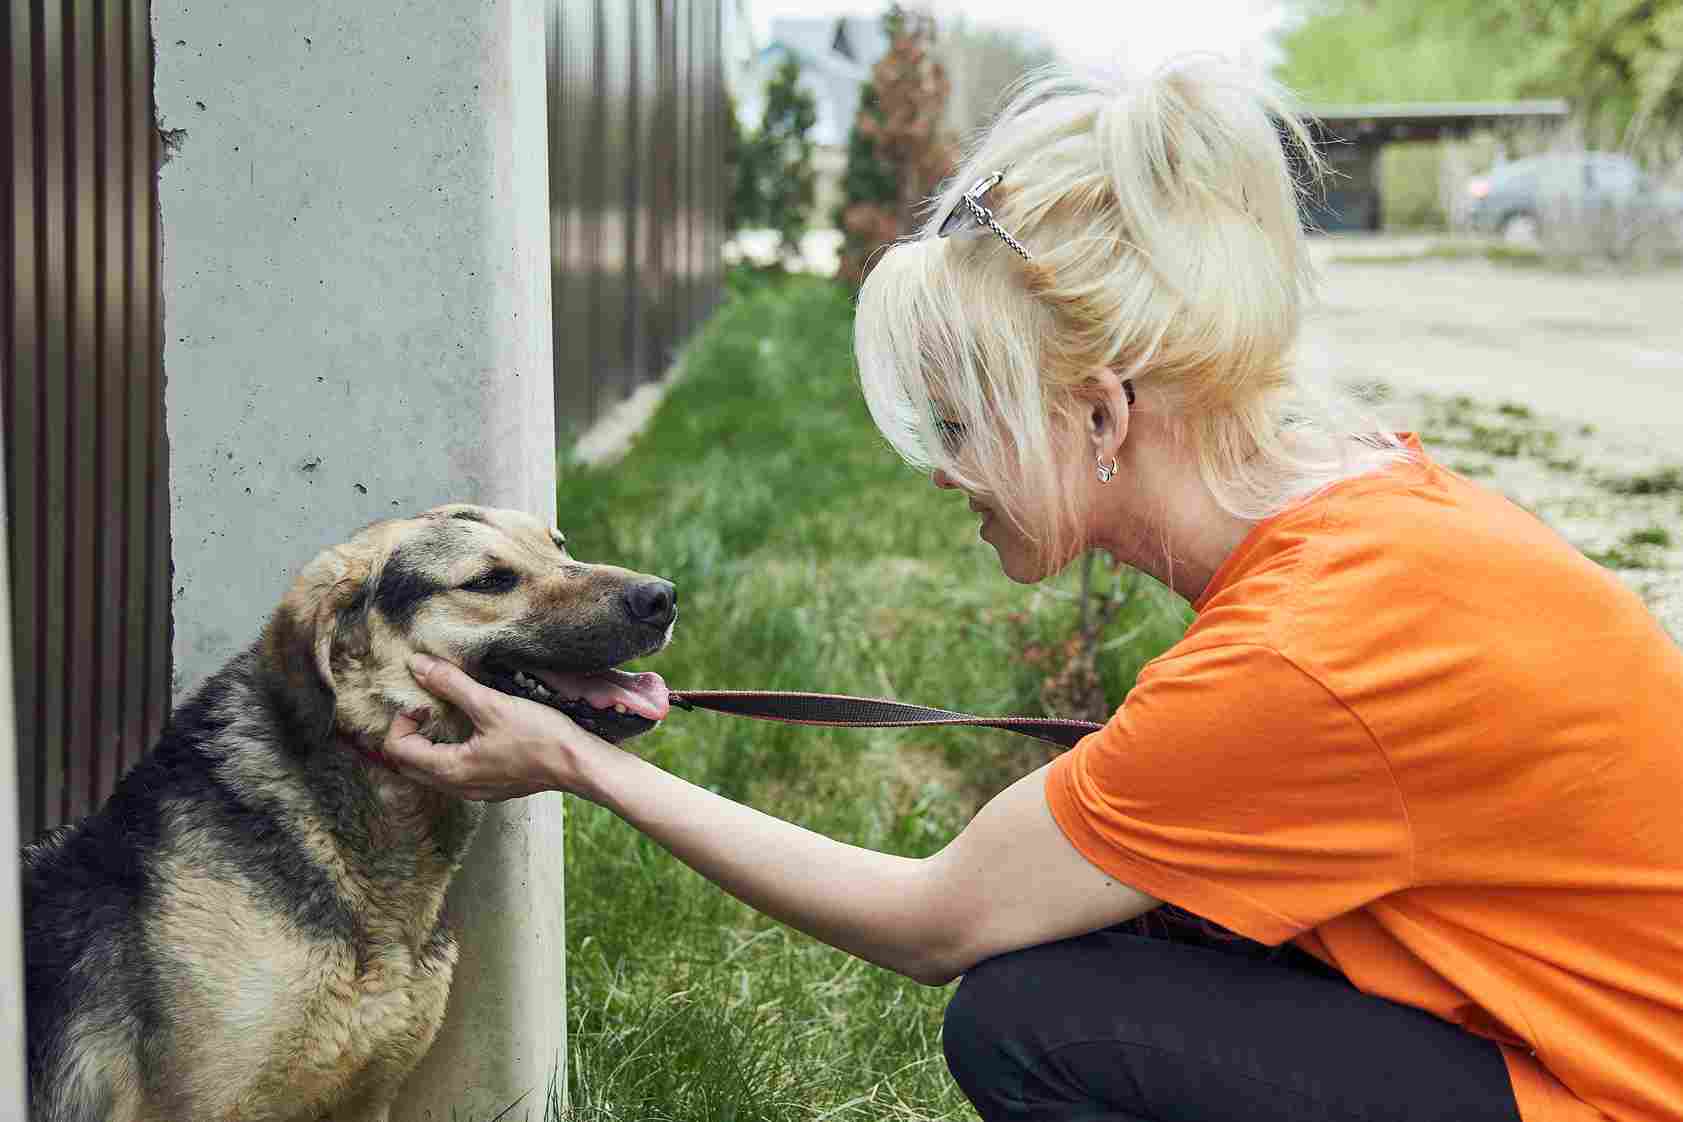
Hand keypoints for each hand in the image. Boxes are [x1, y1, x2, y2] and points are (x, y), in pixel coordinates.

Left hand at [382, 654, 609, 800]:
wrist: (580, 764)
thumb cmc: (539, 737)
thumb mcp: (492, 704)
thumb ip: (451, 684)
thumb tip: (418, 665)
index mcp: (450, 769)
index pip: (398, 749)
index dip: (402, 720)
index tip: (426, 700)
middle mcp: (457, 787)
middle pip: (409, 765)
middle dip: (409, 734)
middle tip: (427, 707)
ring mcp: (475, 791)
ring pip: (431, 771)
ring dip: (427, 745)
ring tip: (444, 718)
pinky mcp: (492, 787)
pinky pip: (454, 774)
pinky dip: (447, 754)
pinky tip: (469, 734)